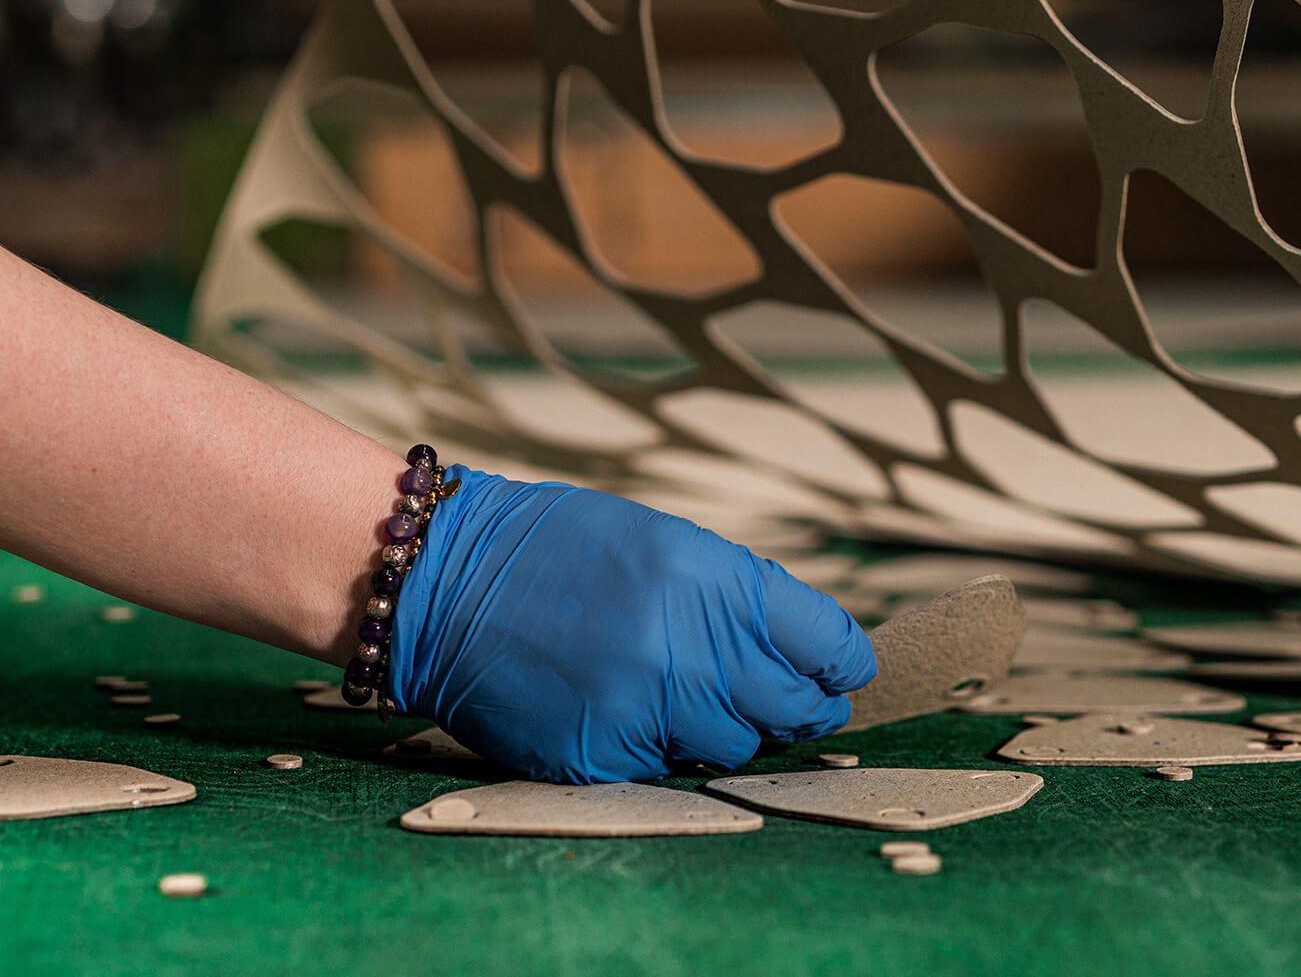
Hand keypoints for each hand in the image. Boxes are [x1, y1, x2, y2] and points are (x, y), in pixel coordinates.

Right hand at [387, 465, 875, 783]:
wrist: (447, 584)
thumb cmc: (556, 551)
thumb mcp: (663, 542)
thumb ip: (735, 598)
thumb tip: (799, 650)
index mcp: (714, 581)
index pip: (828, 642)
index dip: (843, 662)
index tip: (840, 670)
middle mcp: (691, 648)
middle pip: (795, 707)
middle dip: (802, 707)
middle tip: (795, 704)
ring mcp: (648, 708)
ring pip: (736, 745)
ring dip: (725, 726)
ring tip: (687, 694)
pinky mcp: (605, 755)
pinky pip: (668, 768)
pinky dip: (661, 746)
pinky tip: (627, 708)